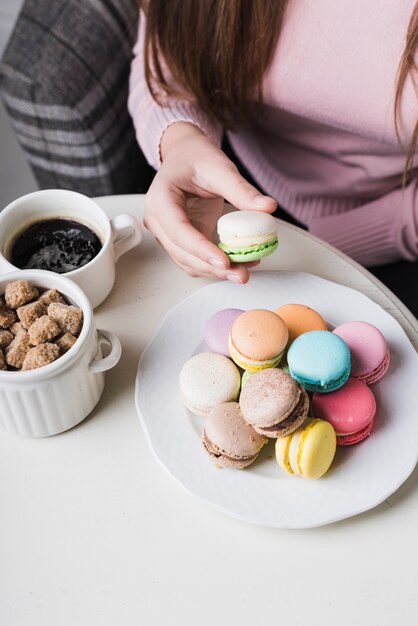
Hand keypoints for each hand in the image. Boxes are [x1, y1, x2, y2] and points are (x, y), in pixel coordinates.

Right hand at [144, 122, 276, 281]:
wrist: (185, 155)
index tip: (224, 262)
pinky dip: (215, 266)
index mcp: (161, 198)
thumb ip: (242, 190)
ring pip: (188, 262)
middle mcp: (157, 219)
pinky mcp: (179, 240)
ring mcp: (166, 233)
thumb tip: (268, 207)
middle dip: (212, 267)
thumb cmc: (196, 157)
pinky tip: (238, 264)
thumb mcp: (220, 167)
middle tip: (242, 273)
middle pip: (182, 253)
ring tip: (244, 271)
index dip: (201, 249)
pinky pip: (195, 259)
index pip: (178, 230)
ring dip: (215, 271)